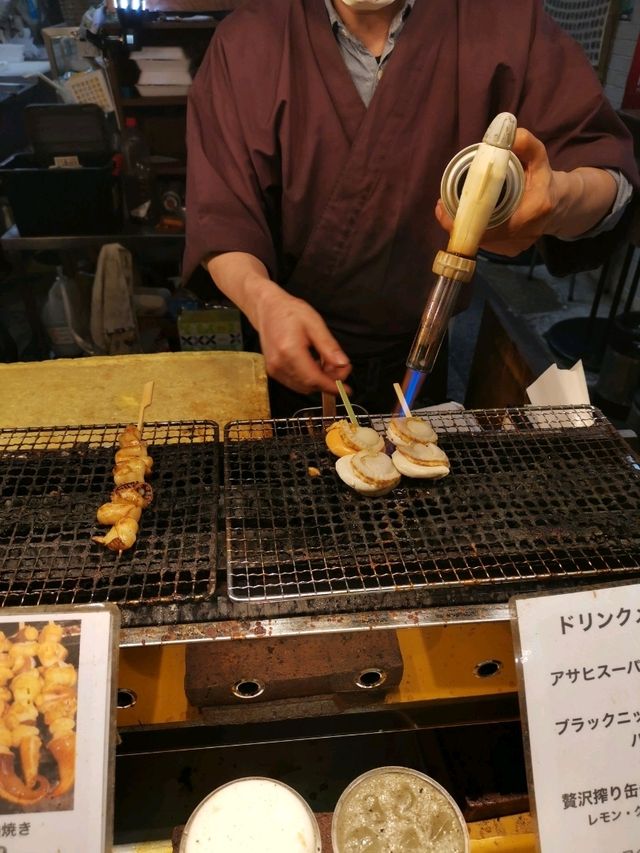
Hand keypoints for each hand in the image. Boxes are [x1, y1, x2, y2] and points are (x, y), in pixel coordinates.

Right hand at [253, 286, 351, 394]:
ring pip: (304, 387)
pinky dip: (309, 379)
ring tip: (327, 362)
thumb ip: (329, 346)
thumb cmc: (289, 312)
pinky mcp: (274, 370)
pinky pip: (296, 383)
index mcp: (289, 351)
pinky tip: (315, 365)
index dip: (332, 386)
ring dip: (320, 380)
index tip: (346, 389)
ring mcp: (274, 369)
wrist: (268, 309)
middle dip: (329, 381)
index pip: (314, 379)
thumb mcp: (315, 324)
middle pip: (310, 385)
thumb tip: (342, 364)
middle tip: (341, 367)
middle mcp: (279, 364)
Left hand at [435, 128, 616, 256]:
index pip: (487, 227)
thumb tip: (511, 132)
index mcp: (530, 213)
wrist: (562, 204)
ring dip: (466, 226)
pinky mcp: (511, 250)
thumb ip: (527, 146)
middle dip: (459, 220)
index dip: (460, 221)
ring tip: (456, 209)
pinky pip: (486, 243)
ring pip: (480, 240)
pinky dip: (476, 231)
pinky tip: (470, 219)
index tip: (443, 207)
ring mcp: (516, 246)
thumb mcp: (539, 159)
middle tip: (445, 204)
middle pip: (479, 235)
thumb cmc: (546, 180)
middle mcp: (523, 235)